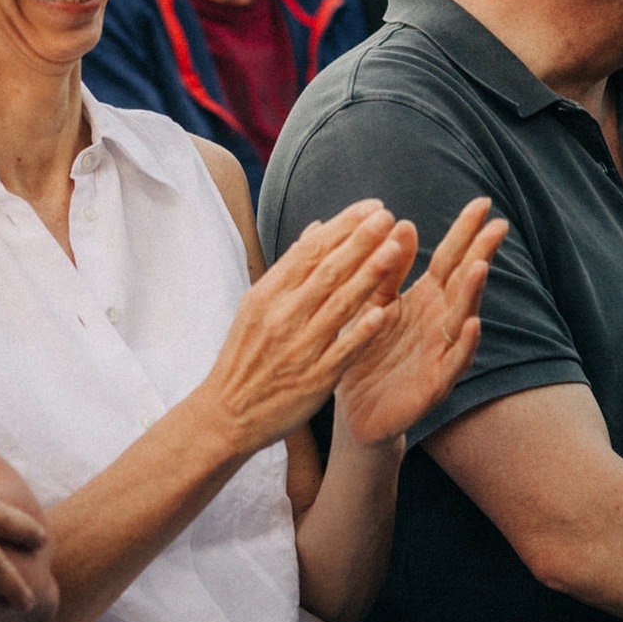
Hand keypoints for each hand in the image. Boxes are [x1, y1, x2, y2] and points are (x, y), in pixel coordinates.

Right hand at [193, 200, 409, 456]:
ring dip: (369, 276)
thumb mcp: (257, 306)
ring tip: (395, 250)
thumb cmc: (246, 357)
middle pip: (327, 272)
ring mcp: (298, 348)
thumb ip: (290, 269)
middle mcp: (282, 317)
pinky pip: (341, 352)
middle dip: (360, 241)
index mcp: (267, 295)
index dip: (343, 227)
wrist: (227, 413)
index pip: (309, 251)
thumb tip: (316, 229)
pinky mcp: (313, 380)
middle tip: (388, 216)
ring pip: (339, 306)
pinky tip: (383, 312)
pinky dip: (361, 332)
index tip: (372, 207)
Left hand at [336, 197, 505, 444]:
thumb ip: (386, 270)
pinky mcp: (433, 385)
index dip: (465, 233)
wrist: (354, 412)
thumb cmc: (366, 352)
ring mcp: (440, 353)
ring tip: (480, 266)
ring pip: (462, 319)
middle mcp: (439, 324)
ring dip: (472, 294)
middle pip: (464, 284)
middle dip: (480, 254)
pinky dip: (465, 345)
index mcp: (424, 301)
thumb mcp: (372, 304)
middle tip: (498, 225)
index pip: (449, 260)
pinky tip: (473, 325)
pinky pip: (453, 363)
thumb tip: (401, 222)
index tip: (482, 203)